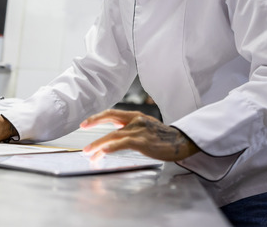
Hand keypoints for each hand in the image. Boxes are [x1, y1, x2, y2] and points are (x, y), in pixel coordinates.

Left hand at [80, 109, 199, 161]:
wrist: (181, 141)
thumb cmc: (163, 137)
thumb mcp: (146, 127)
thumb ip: (132, 128)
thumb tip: (115, 136)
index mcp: (136, 116)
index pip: (112, 113)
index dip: (97, 117)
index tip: (84, 124)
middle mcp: (136, 120)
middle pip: (109, 121)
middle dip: (93, 128)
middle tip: (84, 144)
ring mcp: (139, 130)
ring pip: (113, 136)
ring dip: (98, 145)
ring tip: (89, 154)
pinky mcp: (143, 141)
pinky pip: (123, 143)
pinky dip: (112, 147)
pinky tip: (104, 151)